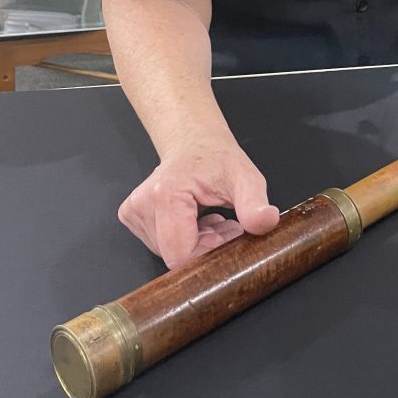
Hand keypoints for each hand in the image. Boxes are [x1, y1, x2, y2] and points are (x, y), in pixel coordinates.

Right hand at [118, 137, 279, 268]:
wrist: (195, 142)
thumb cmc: (217, 158)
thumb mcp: (245, 177)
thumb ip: (254, 203)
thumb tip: (266, 220)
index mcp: (165, 195)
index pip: (181, 254)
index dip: (208, 254)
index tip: (229, 235)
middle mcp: (143, 204)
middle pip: (175, 255)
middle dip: (206, 247)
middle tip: (227, 225)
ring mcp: (134, 211)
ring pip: (169, 252)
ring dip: (197, 243)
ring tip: (213, 220)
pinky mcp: (132, 216)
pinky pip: (161, 244)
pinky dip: (183, 238)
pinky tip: (196, 221)